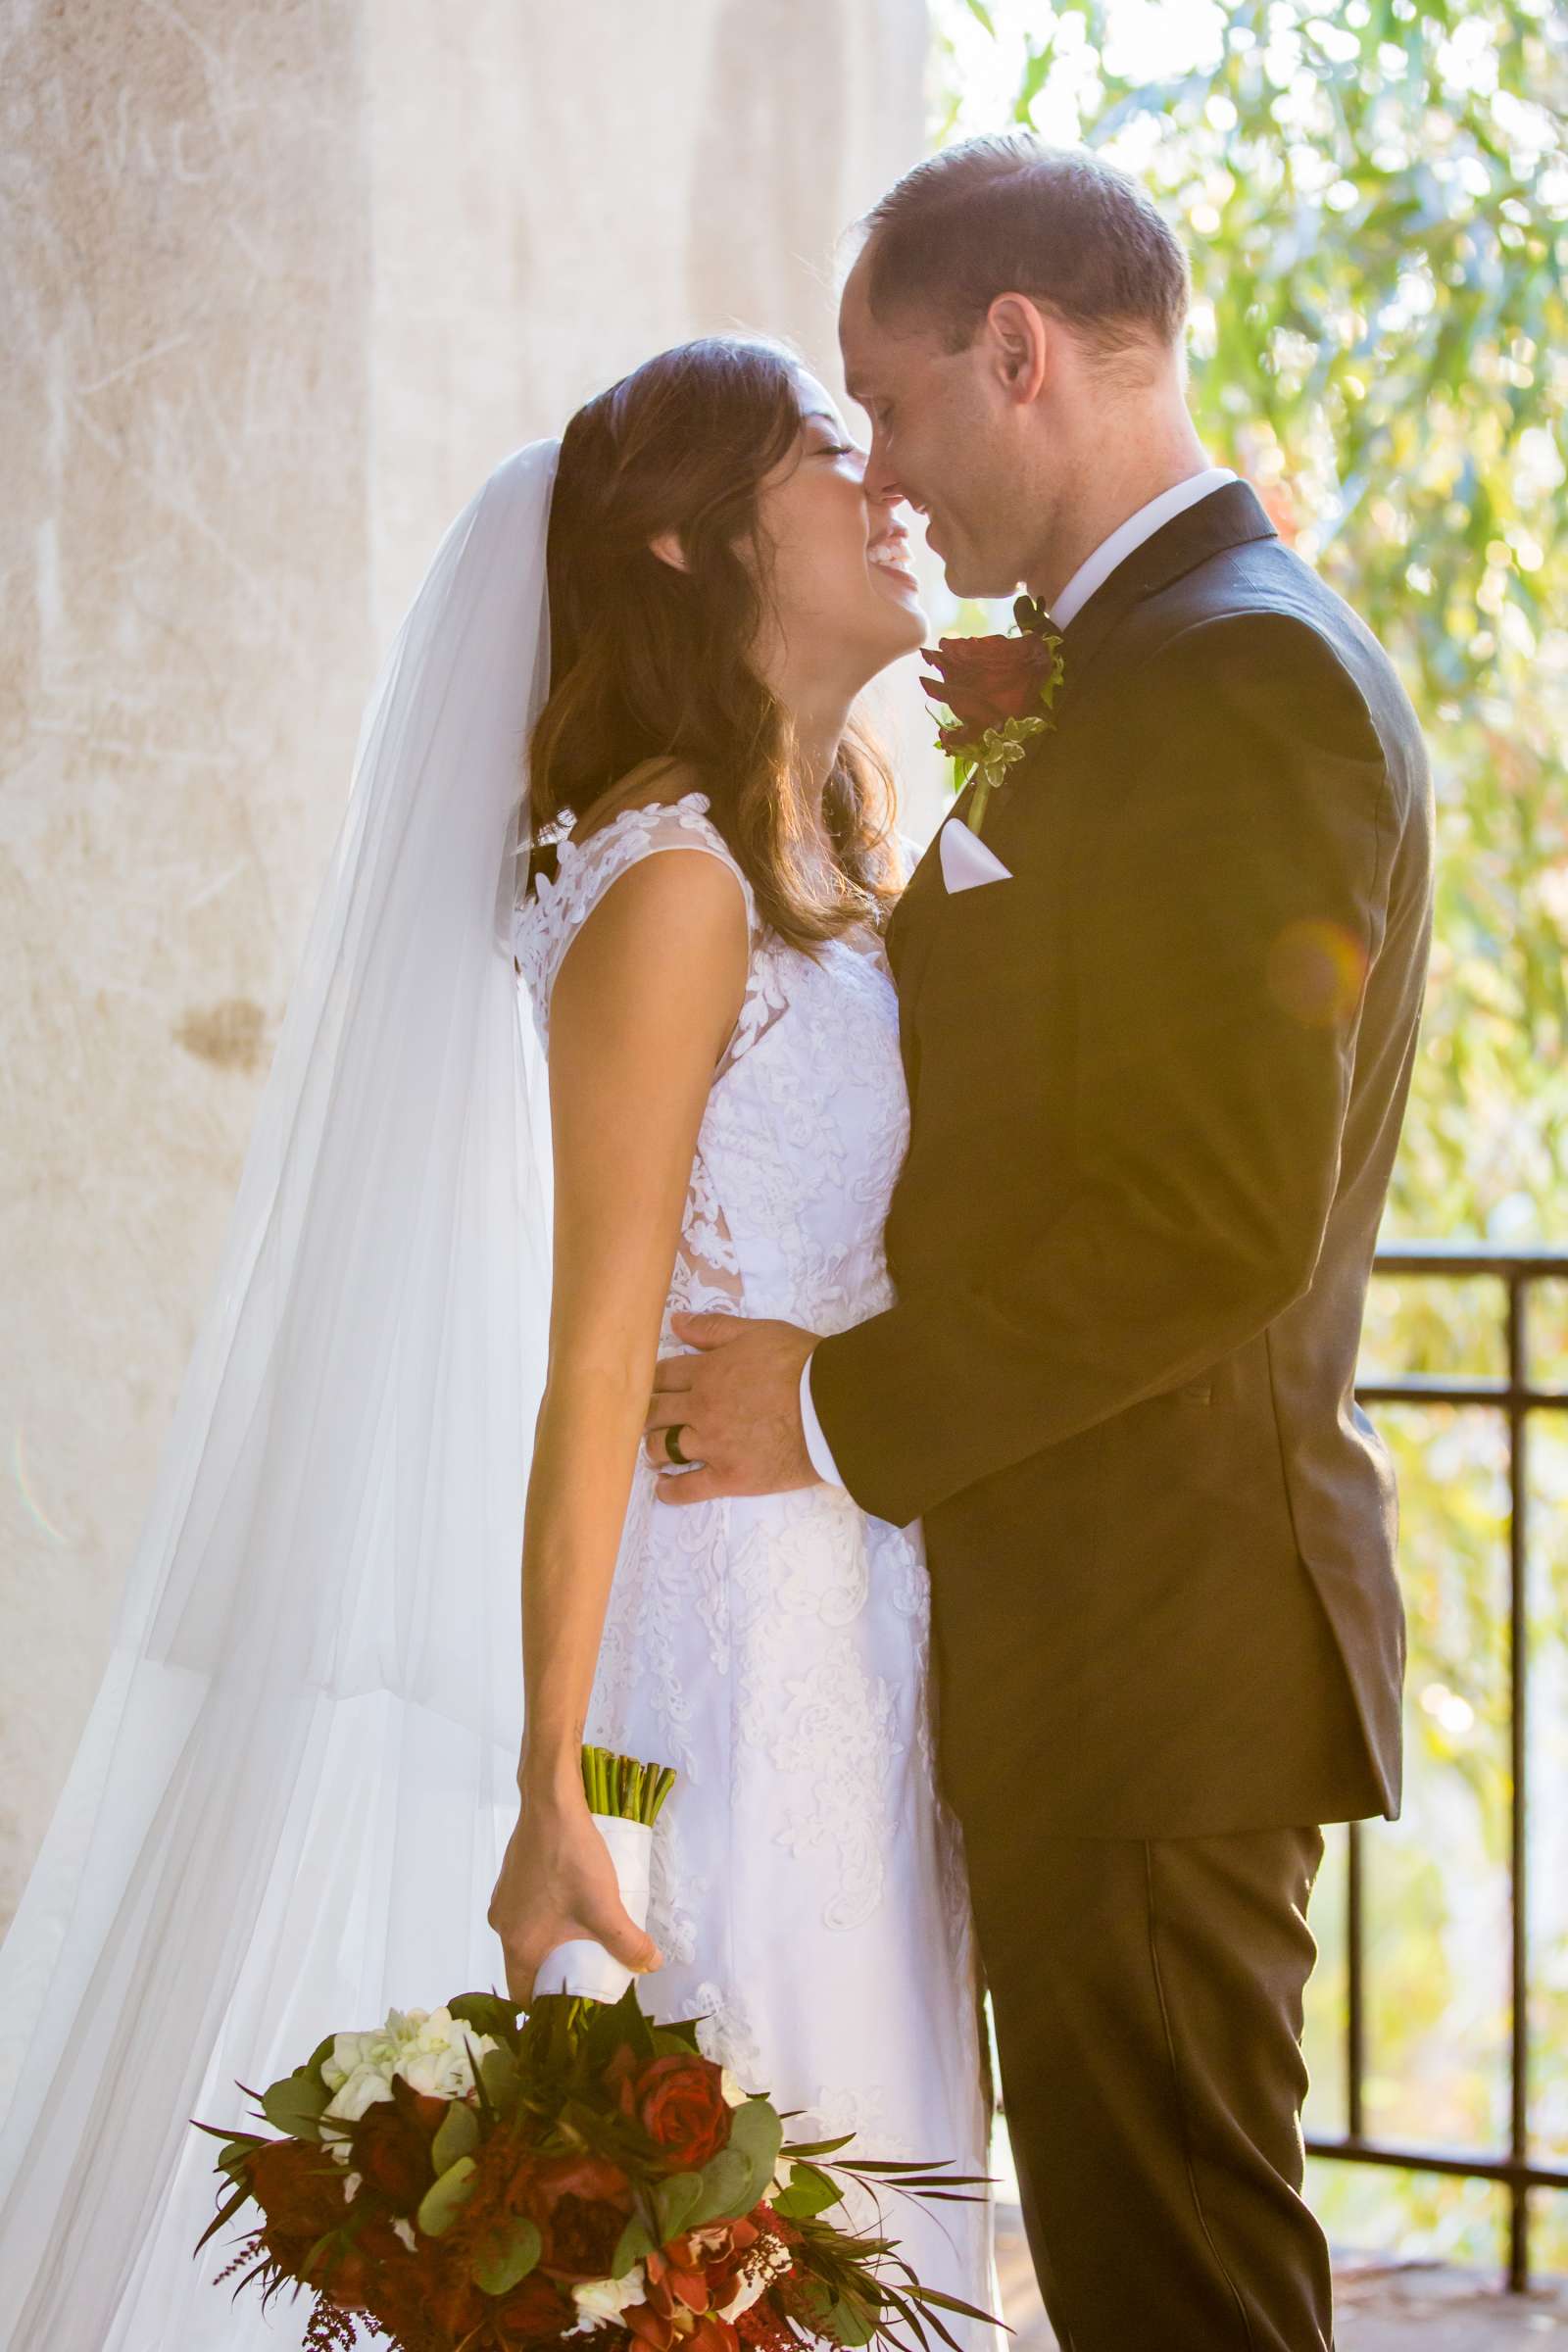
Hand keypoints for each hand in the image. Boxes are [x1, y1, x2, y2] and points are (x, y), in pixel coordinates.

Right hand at [487, 1786, 661, 2006]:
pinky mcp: (511, 1882)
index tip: (575, 2008)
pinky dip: (546, 1924)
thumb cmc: (571, 1858)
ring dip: (553, 1948)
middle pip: (527, 1968)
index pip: (525, 1995)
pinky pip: (527, 1916)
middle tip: (590, 1976)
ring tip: (586, 1945)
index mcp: (519, 1945)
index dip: (548, 2008)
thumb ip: (627, 1942)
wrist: (550, 1802)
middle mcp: (504, 1928)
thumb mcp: (605, 1905)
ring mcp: (504, 1903)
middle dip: (556, 1977)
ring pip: (528, 1940)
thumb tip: (651, 1966)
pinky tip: (573, 1910)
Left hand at [643, 1312, 819, 1504]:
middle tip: (647, 1418)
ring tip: (656, 1449)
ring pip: (662, 1448)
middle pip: (654, 1412)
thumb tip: (674, 1322)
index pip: (661, 1376)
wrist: (834, 1407)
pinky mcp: (729, 1477)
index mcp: (706, 1372)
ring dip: (653, 1447)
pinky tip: (664, 1487)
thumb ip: (713, 1327)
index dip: (652, 1381)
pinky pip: (687, 1488)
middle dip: (646, 1413)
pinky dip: (669, 1489)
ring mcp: (712, 1446)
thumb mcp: (757, 1332)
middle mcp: (701, 1409)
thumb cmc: (801, 1364)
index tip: (650, 1387)